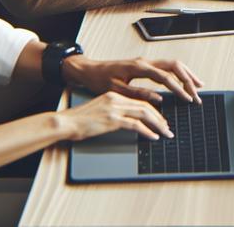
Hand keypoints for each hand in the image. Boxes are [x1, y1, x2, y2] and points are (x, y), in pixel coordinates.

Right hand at [55, 91, 171, 140]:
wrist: (65, 122)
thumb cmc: (79, 120)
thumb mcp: (99, 111)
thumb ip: (114, 112)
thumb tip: (129, 121)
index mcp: (113, 95)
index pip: (139, 101)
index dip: (153, 111)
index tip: (160, 120)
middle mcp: (116, 99)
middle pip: (145, 106)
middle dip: (159, 118)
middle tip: (167, 127)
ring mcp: (114, 109)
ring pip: (144, 113)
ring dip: (158, 124)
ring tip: (165, 132)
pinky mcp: (112, 120)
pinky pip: (135, 125)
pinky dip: (147, 131)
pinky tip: (153, 137)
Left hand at [63, 55, 203, 103]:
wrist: (89, 70)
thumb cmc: (100, 80)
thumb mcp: (117, 90)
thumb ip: (138, 94)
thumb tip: (158, 99)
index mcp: (139, 67)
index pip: (165, 77)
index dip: (178, 88)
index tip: (187, 99)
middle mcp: (145, 62)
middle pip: (174, 66)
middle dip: (188, 79)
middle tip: (197, 93)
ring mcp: (146, 62)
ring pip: (173, 64)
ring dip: (186, 74)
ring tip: (198, 85)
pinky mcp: (145, 65)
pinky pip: (166, 66)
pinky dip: (178, 73)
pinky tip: (184, 81)